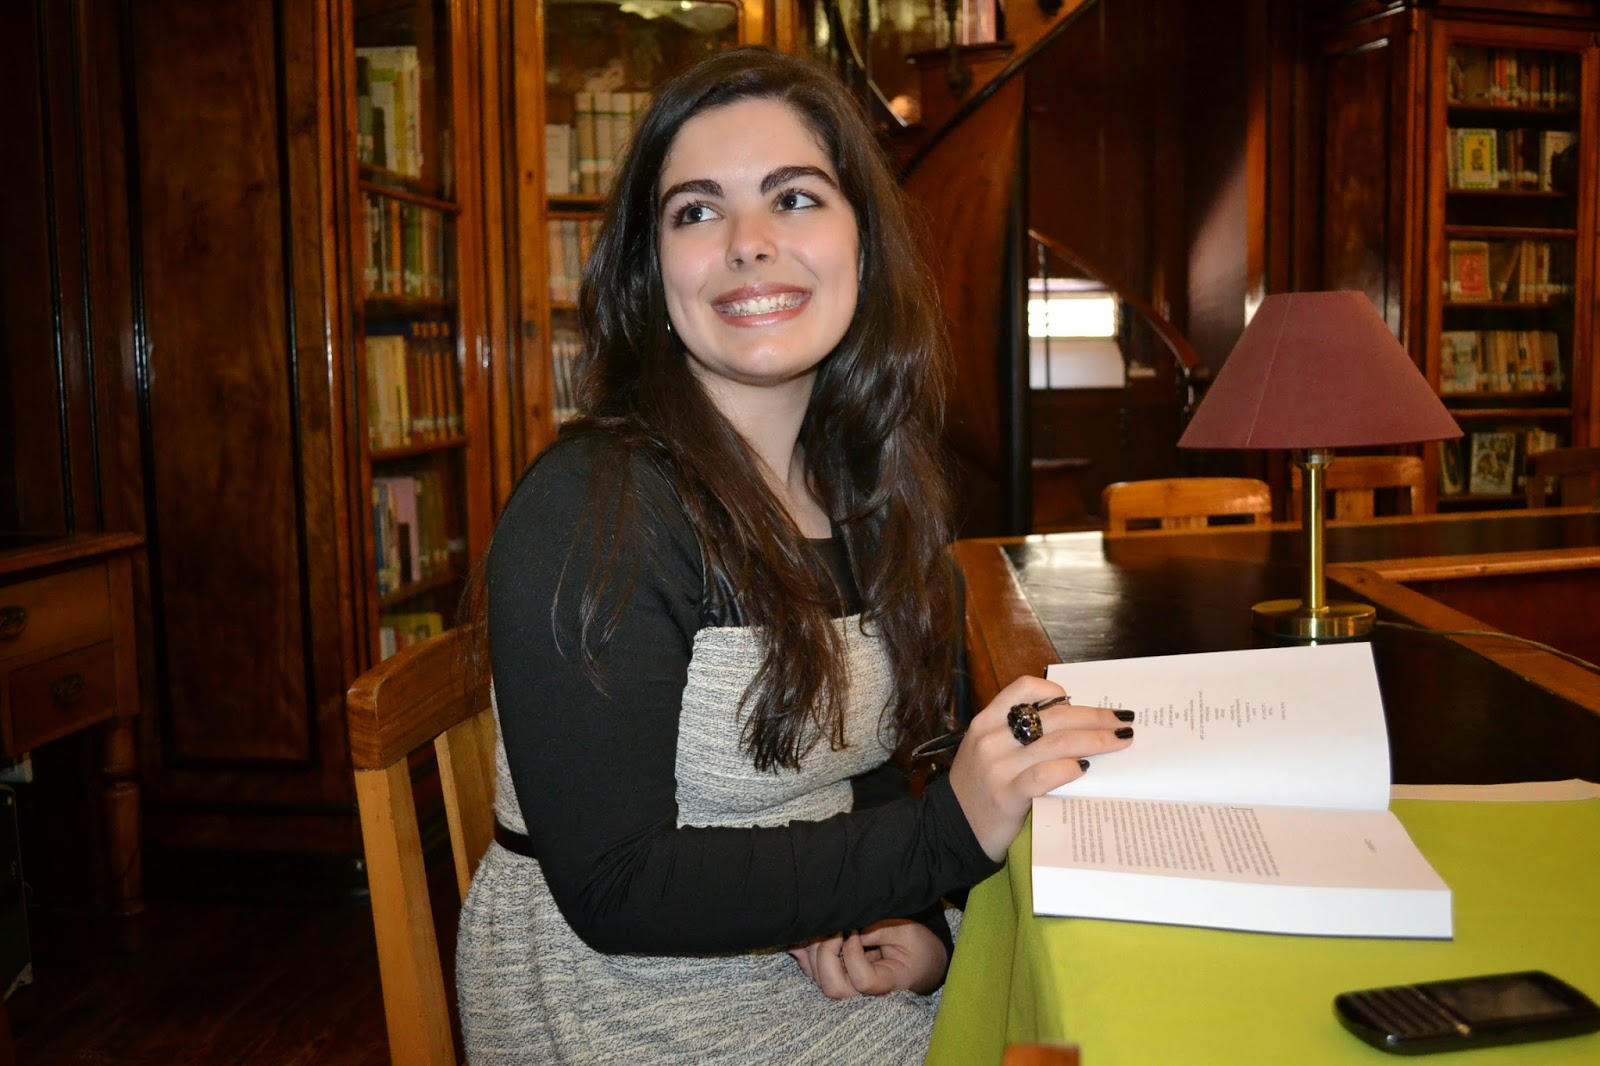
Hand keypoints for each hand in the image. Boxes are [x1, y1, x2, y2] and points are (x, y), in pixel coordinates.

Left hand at [787, 919, 948, 998]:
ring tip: (828, 925)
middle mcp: (862, 992)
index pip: (862, 981)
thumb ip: (879, 929)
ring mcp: (846, 986)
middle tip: (836, 928)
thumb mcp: (907, 932)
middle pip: (833, 988)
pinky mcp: (834, 975)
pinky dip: (803, 948)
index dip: (853, 954)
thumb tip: (846, 925)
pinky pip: (809, 968)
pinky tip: (807, 931)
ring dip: (814, 948)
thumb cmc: (916, 946)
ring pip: (817, 978)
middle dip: (827, 953)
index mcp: (888, 983)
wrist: (919, 960)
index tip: (856, 930)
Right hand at [947, 675, 1133, 860]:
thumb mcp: (987, 751)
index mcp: (985, 722)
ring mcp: (998, 768)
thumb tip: (1072, 725)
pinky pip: (1045, 775)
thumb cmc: (977, 789)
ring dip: (1095, 740)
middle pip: (1052, 717)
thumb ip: (1016, 735)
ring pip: (1056, 743)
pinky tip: (1086, 769)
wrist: (948, 830)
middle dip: (1093, 716)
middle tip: (1121, 719)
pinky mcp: (1007, 796)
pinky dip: (1070, 769)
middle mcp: (990, 739)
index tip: (1077, 700)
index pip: (1022, 689)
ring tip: (1119, 740)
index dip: (1055, 691)